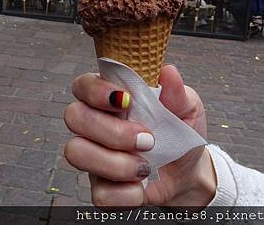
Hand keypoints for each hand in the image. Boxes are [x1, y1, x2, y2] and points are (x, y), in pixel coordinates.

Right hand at [64, 64, 215, 207]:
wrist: (189, 174)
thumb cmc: (179, 134)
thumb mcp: (186, 108)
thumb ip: (177, 92)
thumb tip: (168, 72)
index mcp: (109, 99)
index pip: (83, 85)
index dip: (96, 91)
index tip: (125, 100)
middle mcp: (94, 124)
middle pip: (74, 117)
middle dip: (111, 130)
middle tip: (147, 139)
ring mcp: (93, 156)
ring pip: (76, 152)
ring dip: (115, 162)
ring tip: (145, 166)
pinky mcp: (100, 187)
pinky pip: (98, 193)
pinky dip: (126, 193)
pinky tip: (142, 185)